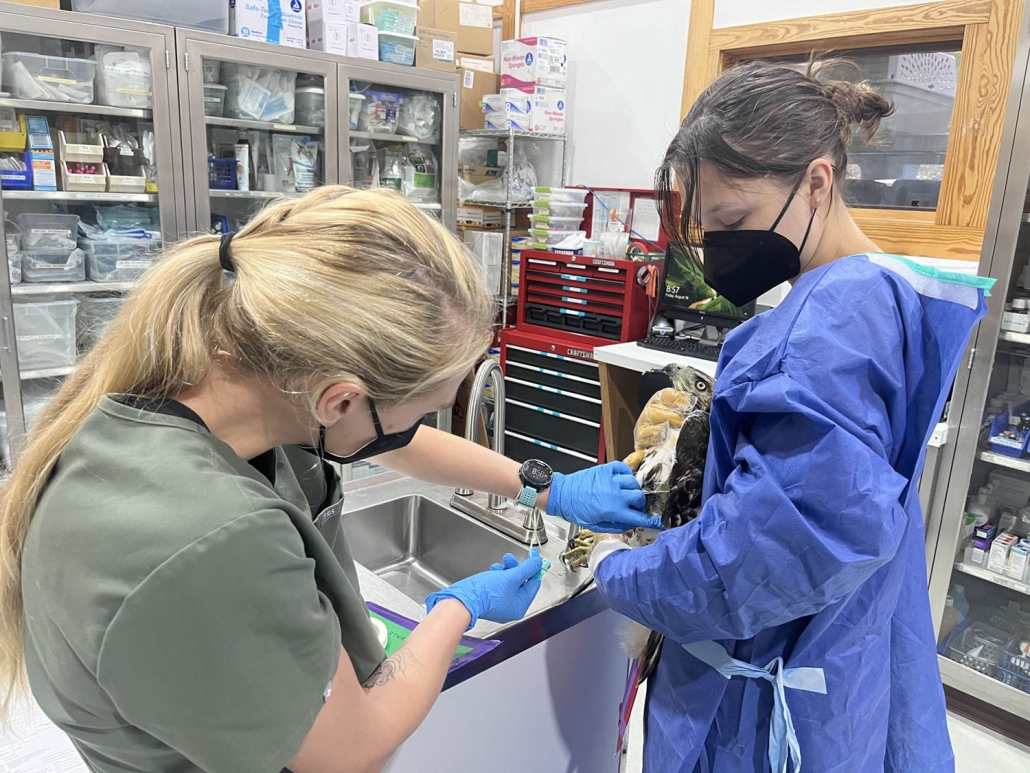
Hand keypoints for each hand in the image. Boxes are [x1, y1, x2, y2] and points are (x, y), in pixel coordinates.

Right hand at [426, 548, 543, 628]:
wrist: (463, 599)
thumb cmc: (485, 593)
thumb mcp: (510, 578)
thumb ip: (526, 569)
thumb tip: (537, 563)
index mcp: (520, 606)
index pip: (533, 584)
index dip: (534, 568)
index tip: (534, 556)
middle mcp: (511, 608)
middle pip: (521, 583)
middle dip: (516, 568)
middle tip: (511, 558)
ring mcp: (500, 604)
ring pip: (509, 582)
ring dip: (505, 570)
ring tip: (498, 565)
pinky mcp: (490, 599)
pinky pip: (499, 585)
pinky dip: (498, 576)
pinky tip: (492, 571)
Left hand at [545, 462, 661, 533]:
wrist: (562, 494)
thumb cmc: (575, 510)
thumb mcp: (596, 526)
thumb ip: (616, 526)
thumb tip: (630, 525)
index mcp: (613, 510)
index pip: (638, 516)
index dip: (650, 520)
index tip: (658, 521)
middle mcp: (615, 494)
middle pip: (639, 497)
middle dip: (639, 504)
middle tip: (634, 507)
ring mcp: (611, 480)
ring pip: (633, 482)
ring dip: (633, 490)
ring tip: (627, 494)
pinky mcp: (605, 470)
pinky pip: (623, 468)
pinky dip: (626, 473)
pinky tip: (622, 480)